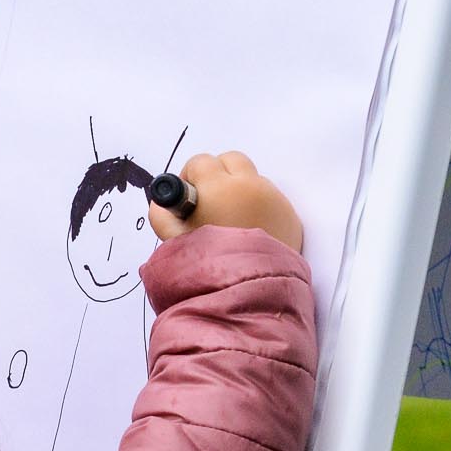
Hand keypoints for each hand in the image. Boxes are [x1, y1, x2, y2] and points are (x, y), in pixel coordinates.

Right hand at [148, 150, 303, 251]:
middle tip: (208, 202)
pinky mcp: (289, 214)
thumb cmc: (209, 264)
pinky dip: (257, 206)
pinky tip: (248, 231)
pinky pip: (269, 198)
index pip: (201, 161)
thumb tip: (160, 203)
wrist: (251, 290)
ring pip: (252, 179)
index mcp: (219, 187)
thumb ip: (161, 215)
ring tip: (229, 221)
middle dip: (217, 174)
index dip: (190, 177)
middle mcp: (250, 186)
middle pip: (231, 160)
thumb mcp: (174, 241)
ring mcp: (274, 198)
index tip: (189, 198)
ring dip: (238, 190)